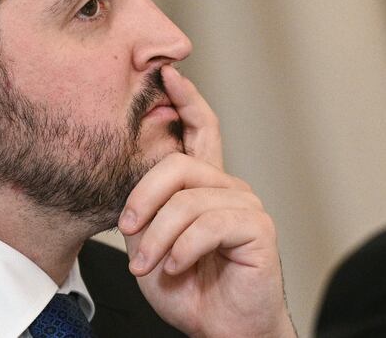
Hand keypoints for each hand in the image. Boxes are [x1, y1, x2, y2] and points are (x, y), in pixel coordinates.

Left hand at [118, 66, 295, 337]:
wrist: (217, 328)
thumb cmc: (183, 285)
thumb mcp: (150, 239)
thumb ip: (146, 204)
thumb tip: (128, 171)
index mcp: (203, 184)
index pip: (200, 129)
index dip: (185, 99)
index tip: (167, 73)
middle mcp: (228, 186)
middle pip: (176, 163)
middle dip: (142, 196)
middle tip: (127, 230)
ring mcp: (245, 205)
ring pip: (185, 199)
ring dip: (157, 237)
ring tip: (148, 265)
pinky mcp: (258, 228)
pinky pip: (207, 223)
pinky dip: (181, 248)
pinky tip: (176, 267)